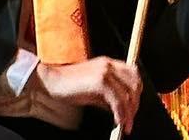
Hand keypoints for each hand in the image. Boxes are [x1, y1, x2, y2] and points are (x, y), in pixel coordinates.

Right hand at [27, 57, 142, 132]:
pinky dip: (120, 114)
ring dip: (129, 113)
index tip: (133, 107)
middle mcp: (108, 64)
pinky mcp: (100, 81)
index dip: (136, 92)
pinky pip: (117, 101)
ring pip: (128, 95)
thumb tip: (121, 109)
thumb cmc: (69, 85)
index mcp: (107, 63)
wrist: (52, 80)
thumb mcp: (93, 89)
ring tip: (125, 125)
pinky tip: (118, 122)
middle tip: (130, 119)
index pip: (133, 74)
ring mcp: (105, 71)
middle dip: (135, 104)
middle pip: (134, 84)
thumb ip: (108, 95)